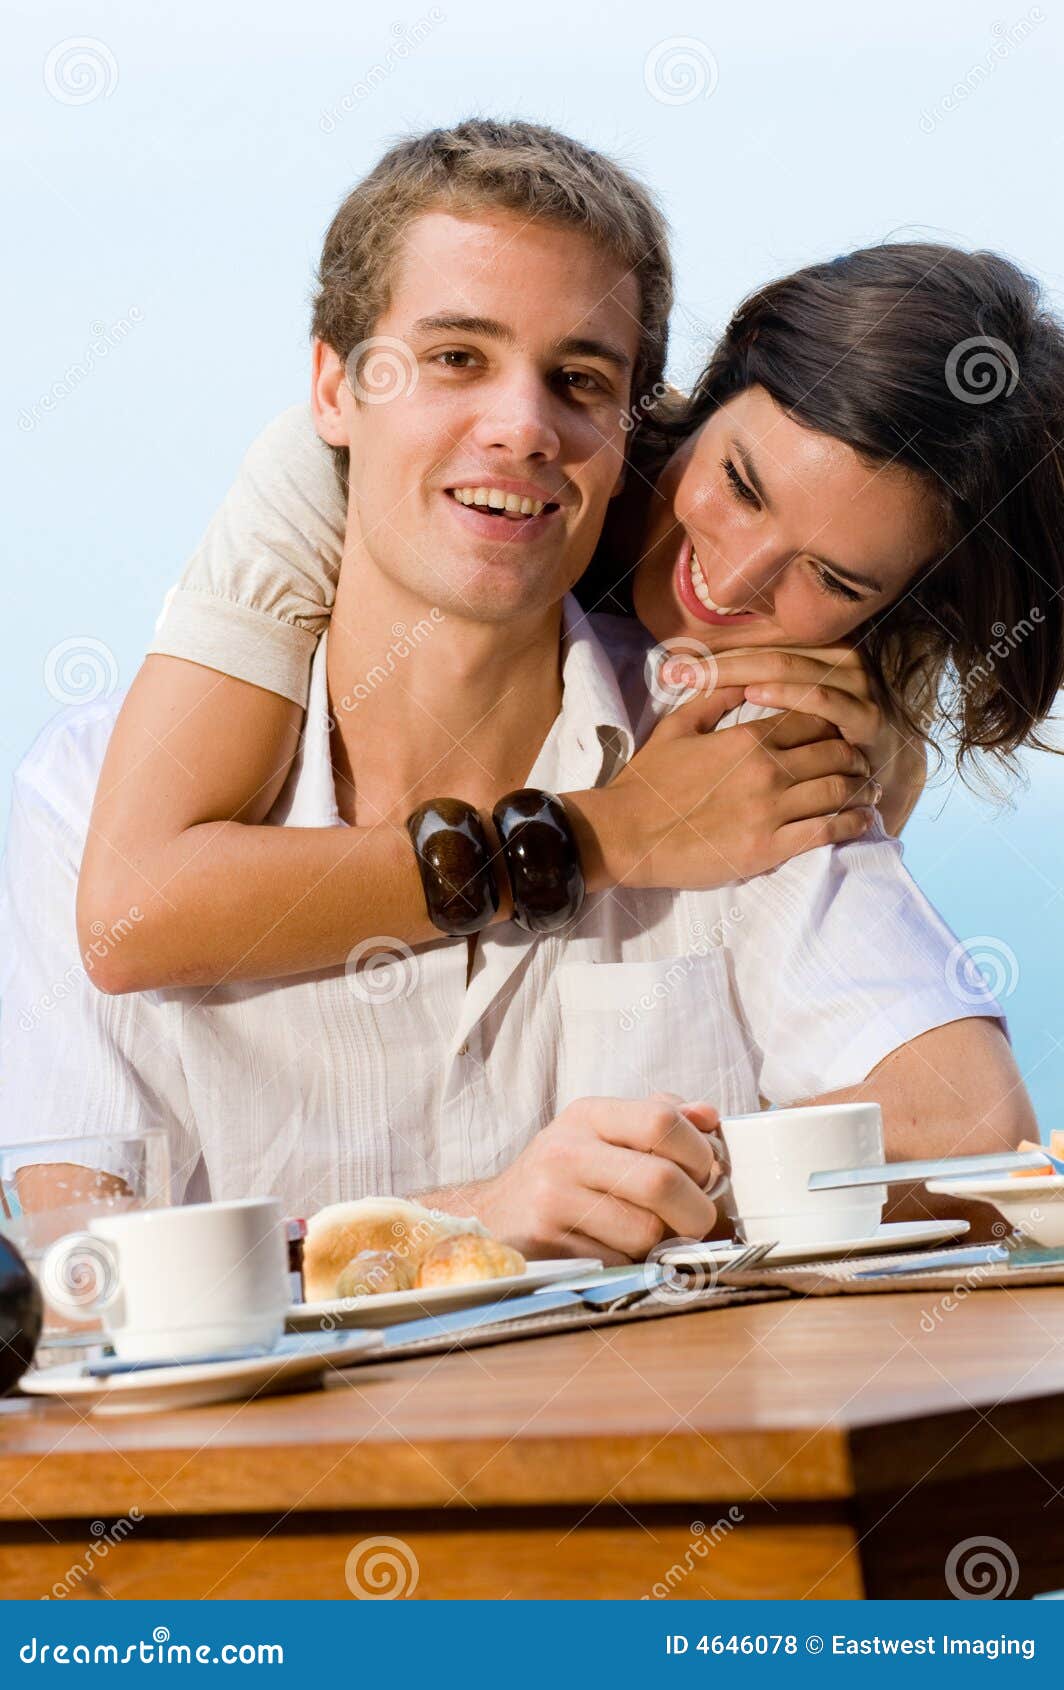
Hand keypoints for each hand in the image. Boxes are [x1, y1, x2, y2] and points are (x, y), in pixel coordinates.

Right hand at [467, 1094, 721, 1263]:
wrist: (493, 1217)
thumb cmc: (564, 1174)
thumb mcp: (602, 1132)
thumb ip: (657, 1119)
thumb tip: (709, 1118)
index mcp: (588, 1116)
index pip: (661, 1121)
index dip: (699, 1152)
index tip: (703, 1174)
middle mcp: (566, 1151)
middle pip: (661, 1181)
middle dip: (695, 1209)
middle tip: (695, 1219)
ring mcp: (552, 1199)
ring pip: (645, 1231)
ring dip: (660, 1243)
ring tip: (643, 1233)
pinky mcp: (547, 1245)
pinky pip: (620, 1264)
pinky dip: (630, 1264)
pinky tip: (612, 1250)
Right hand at [564, 686, 876, 892]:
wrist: (625, 833)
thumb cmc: (647, 781)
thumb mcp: (676, 727)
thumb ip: (715, 699)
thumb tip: (745, 679)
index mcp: (747, 738)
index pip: (810, 721)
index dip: (831, 724)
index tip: (839, 731)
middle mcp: (767, 770)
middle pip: (832, 754)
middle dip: (852, 755)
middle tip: (861, 761)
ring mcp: (770, 810)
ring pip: (836, 791)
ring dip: (859, 788)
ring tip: (867, 790)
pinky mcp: (768, 848)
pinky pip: (825, 832)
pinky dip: (850, 824)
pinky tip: (861, 820)